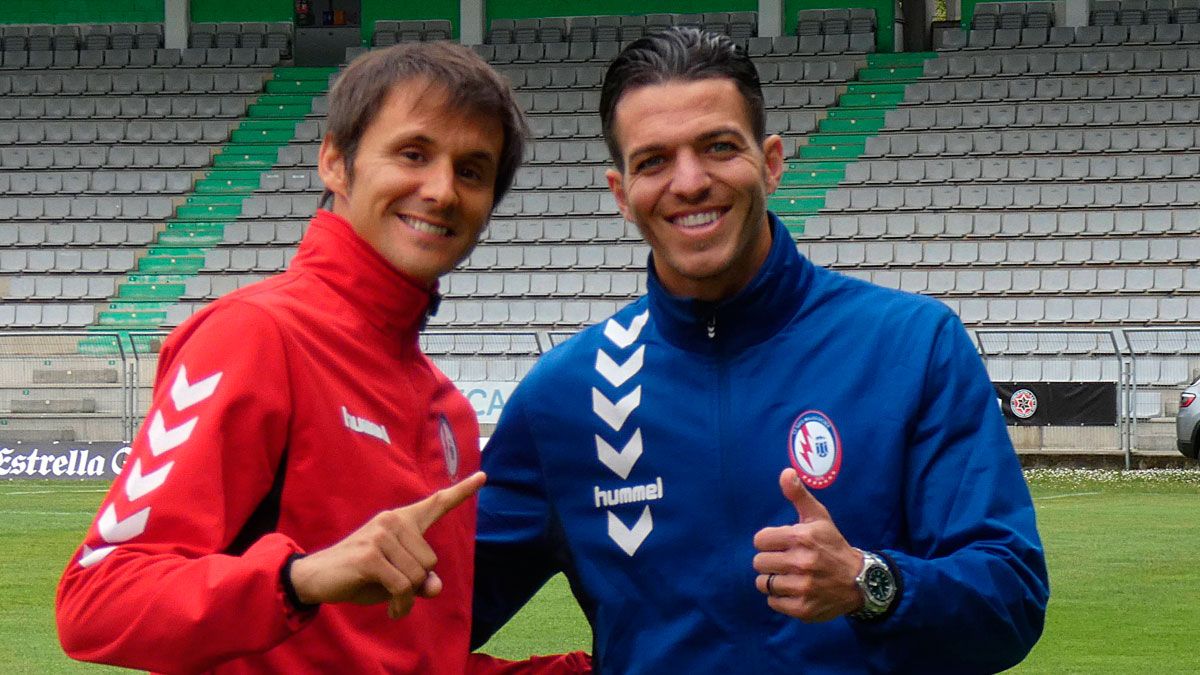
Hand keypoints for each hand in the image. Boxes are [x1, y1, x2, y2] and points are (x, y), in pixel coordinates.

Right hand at [289, 471, 485, 618]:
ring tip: (390, 599)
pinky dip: (400, 605)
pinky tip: (391, 609)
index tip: (483, 477)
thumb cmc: (361, 576)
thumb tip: (435, 587)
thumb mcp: (397, 579)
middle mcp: (393, 521)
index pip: (436, 504)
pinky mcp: (371, 555)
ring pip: (417, 576)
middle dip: (415, 583)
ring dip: (407, 598)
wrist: (317, 577)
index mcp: (401, 521)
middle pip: (430, 562)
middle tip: (393, 588)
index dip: (462, 492)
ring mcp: (381, 535)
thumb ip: (421, 581)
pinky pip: (403, 587)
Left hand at [752, 468, 862, 621]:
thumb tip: (785, 472)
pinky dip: (780, 598)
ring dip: (773, 580)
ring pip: (764, 583)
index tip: (782, 543)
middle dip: (770, 560)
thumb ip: (798, 495)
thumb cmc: (833, 545)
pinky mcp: (803, 608)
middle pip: (759, 562)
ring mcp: (802, 587)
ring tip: (790, 576)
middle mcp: (801, 563)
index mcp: (801, 538)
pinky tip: (795, 590)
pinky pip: (773, 602)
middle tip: (786, 561)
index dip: (769, 541)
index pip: (760, 540)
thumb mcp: (819, 517)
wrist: (860, 581)